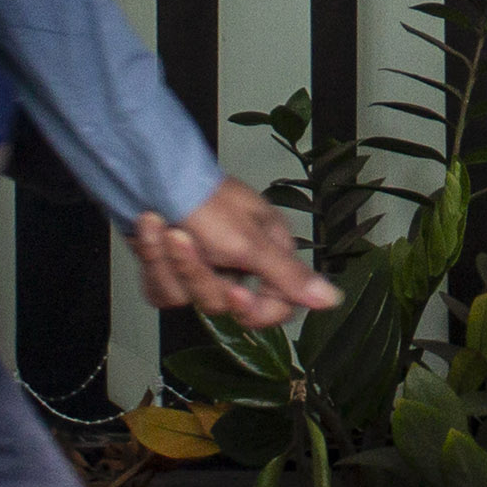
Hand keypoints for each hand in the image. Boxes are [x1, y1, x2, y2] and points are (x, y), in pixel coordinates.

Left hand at [126, 179, 341, 329]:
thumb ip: (290, 276)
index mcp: (267, 255)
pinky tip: (152, 231)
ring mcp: (201, 270)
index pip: (276, 308)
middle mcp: (236, 265)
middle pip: (221, 304)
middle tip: (187, 241)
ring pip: (186, 298)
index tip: (237, 292)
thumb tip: (334, 298)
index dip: (255, 309)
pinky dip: (152, 258)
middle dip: (198, 272)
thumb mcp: (251, 242)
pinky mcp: (169, 273)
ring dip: (169, 260)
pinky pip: (161, 290)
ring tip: (166, 228)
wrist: (152, 176)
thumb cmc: (207, 199)